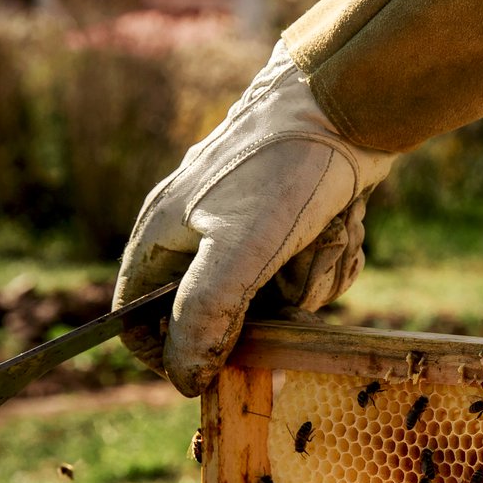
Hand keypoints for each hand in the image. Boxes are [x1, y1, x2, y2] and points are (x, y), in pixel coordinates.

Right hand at [113, 42, 393, 395]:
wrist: (347, 106)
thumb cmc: (283, 169)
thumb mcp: (239, 250)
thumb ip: (205, 314)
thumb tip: (184, 376)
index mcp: (162, 234)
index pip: (134, 318)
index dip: (165, 353)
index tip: (208, 375)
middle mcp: (199, 231)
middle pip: (219, 314)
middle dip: (266, 310)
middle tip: (291, 283)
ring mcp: (250, 226)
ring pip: (275, 296)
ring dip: (311, 277)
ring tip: (326, 234)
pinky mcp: (295, 222)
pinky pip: (309, 270)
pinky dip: (333, 257)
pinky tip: (345, 224)